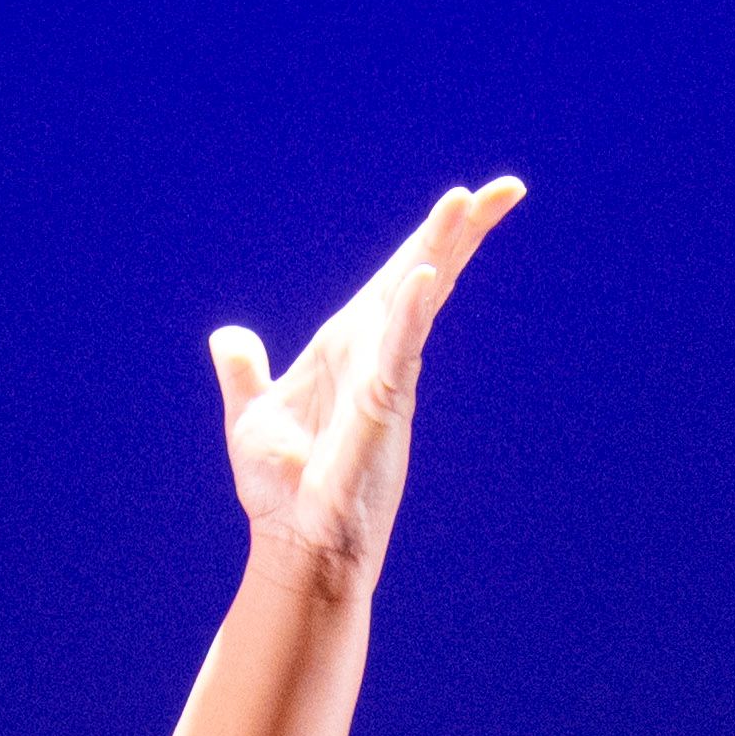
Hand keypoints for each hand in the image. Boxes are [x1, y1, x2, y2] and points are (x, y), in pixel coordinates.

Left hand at [213, 179, 522, 589]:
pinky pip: (398, 350)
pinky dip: (410, 313)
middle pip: (423, 275)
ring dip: (440, 250)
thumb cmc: (281, 491)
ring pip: (417, 301)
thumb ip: (245, 372)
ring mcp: (384, 379)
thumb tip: (228, 337)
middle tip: (506, 189)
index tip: (466, 198)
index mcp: (347, 346)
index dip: (430, 239)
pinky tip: (423, 277)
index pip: (394, 280)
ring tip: (466, 203)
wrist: (294, 546)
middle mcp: (373, 354)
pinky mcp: (381, 409)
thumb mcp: (251, 416)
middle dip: (461, 230)